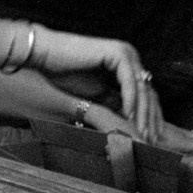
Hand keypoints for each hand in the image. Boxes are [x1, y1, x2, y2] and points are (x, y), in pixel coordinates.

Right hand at [31, 29, 158, 141]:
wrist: (43, 54)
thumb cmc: (63, 73)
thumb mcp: (95, 94)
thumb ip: (114, 103)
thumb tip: (130, 125)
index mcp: (126, 64)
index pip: (146, 94)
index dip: (149, 118)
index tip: (148, 139)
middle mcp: (130, 56)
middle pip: (148, 92)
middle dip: (150, 119)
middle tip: (149, 140)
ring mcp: (125, 53)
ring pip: (142, 88)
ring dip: (142, 113)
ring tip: (140, 132)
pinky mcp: (117, 53)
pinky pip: (129, 81)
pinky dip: (130, 100)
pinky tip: (129, 116)